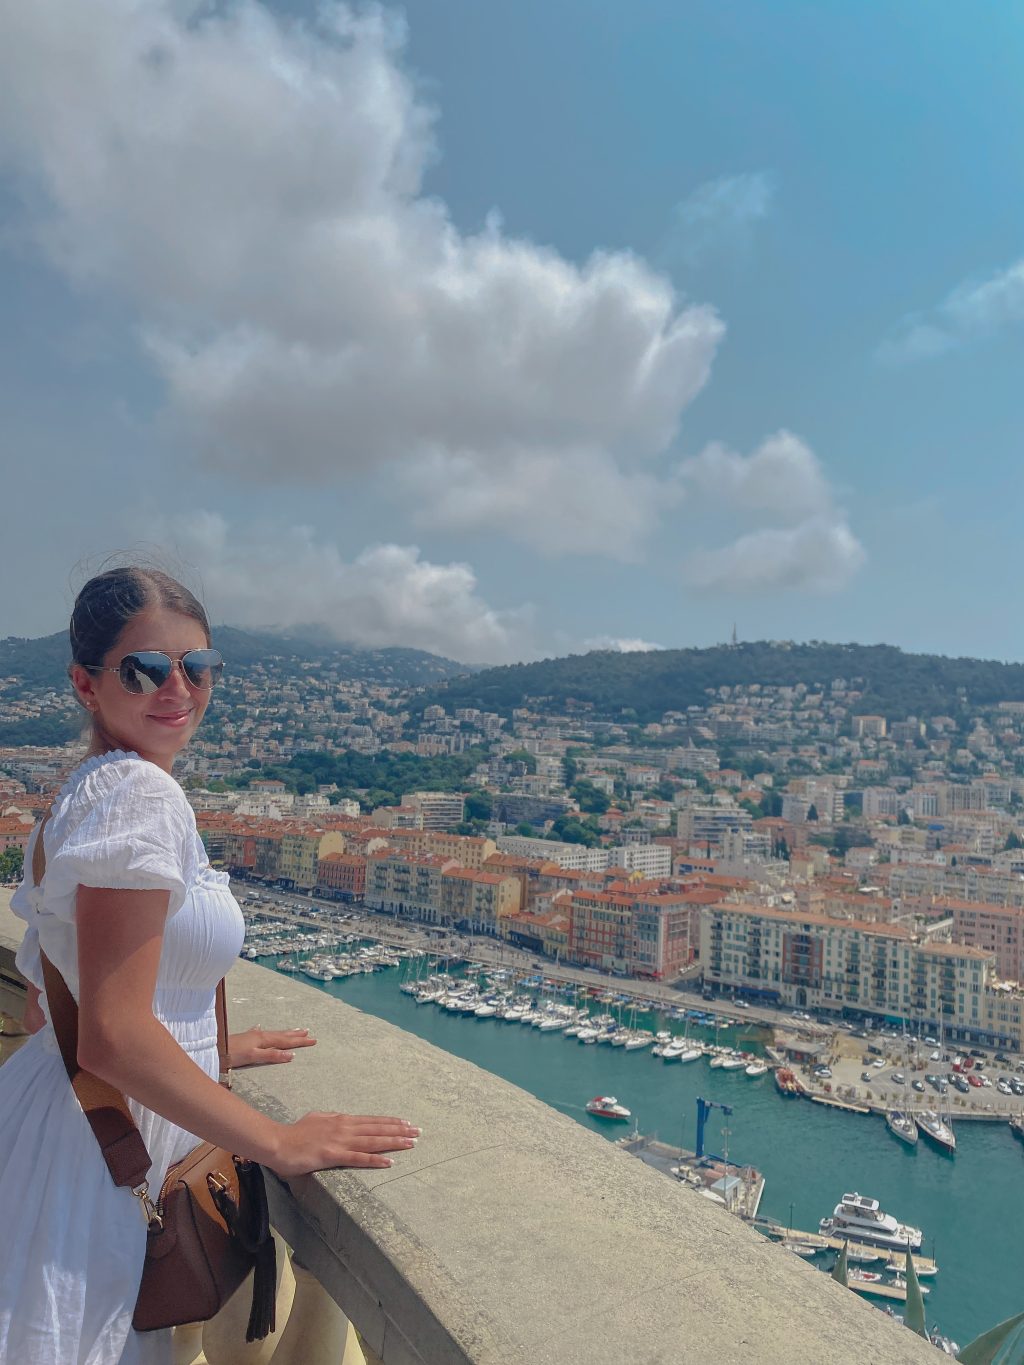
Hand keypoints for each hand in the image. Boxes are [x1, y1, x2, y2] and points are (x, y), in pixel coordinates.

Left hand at [227, 1026, 316, 1068]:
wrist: (213, 1049)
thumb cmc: (232, 1054)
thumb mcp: (253, 1057)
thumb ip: (272, 1056)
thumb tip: (291, 1055)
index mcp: (264, 1039)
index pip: (286, 1041)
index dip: (300, 1042)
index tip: (313, 1040)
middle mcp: (260, 1035)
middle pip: (282, 1035)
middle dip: (296, 1035)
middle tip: (309, 1033)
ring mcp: (253, 1036)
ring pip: (274, 1034)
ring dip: (285, 1033)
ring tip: (295, 1030)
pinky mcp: (246, 1039)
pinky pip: (261, 1033)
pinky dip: (267, 1033)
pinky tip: (261, 1028)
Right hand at [271, 1112, 420, 1176]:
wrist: (278, 1142)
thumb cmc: (295, 1132)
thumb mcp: (317, 1118)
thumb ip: (332, 1119)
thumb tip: (341, 1118)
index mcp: (341, 1120)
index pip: (372, 1121)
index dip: (390, 1122)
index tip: (406, 1123)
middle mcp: (344, 1128)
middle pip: (377, 1129)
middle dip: (399, 1130)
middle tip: (418, 1132)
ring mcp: (340, 1141)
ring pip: (373, 1141)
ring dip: (394, 1142)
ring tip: (411, 1143)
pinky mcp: (333, 1155)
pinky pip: (358, 1158)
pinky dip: (375, 1159)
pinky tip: (389, 1162)